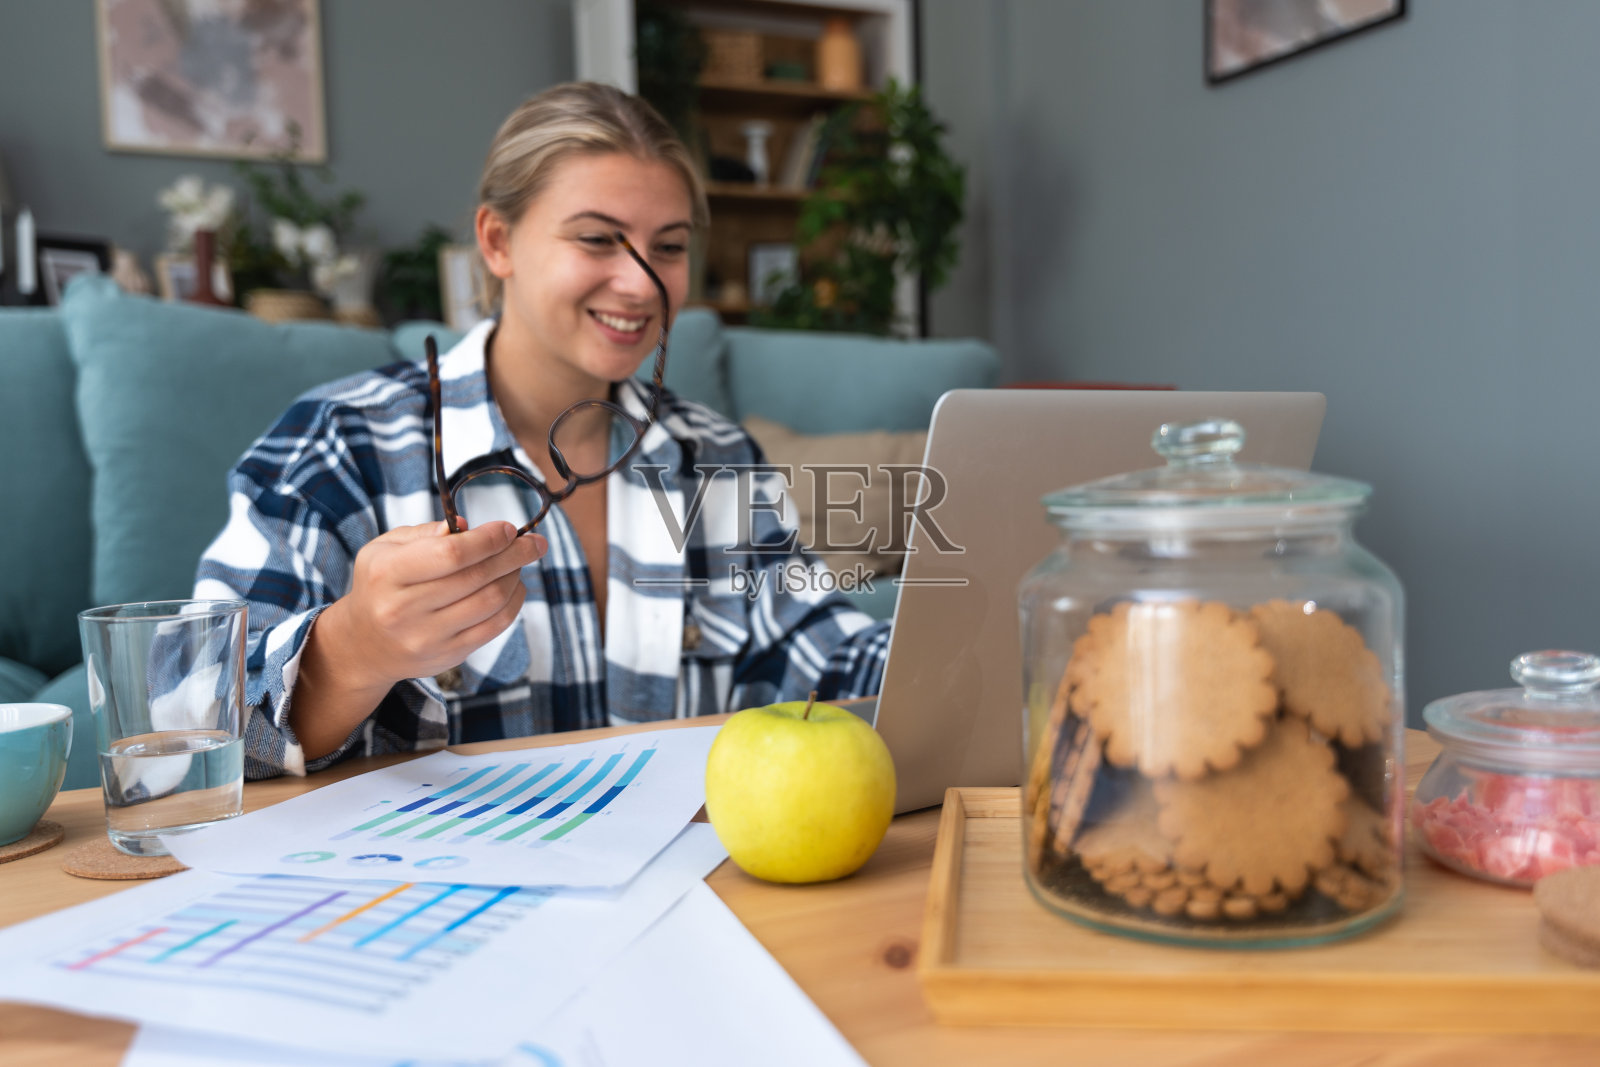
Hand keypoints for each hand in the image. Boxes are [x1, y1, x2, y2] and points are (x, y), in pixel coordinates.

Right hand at [322, 520, 546, 690]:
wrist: (364, 644)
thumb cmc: (381, 584)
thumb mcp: (385, 549)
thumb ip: (424, 533)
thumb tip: (467, 526)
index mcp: (388, 573)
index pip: (451, 554)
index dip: (487, 539)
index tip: (508, 529)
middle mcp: (404, 609)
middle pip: (476, 577)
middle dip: (514, 554)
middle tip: (535, 542)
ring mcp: (427, 637)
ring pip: (491, 601)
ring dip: (515, 577)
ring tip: (519, 562)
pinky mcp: (448, 656)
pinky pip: (495, 626)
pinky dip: (513, 602)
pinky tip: (514, 586)